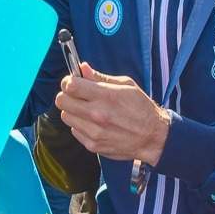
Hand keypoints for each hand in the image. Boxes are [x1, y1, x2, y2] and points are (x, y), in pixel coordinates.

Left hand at [55, 62, 170, 164]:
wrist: (152, 137)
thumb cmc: (141, 108)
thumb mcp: (126, 85)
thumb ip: (100, 77)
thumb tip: (82, 68)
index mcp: (106, 96)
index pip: (70, 86)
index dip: (68, 81)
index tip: (72, 82)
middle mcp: (97, 114)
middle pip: (62, 101)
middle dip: (67, 95)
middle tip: (77, 95)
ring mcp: (94, 132)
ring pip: (65, 116)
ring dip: (73, 111)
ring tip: (87, 110)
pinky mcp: (93, 145)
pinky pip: (74, 130)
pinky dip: (80, 125)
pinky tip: (93, 123)